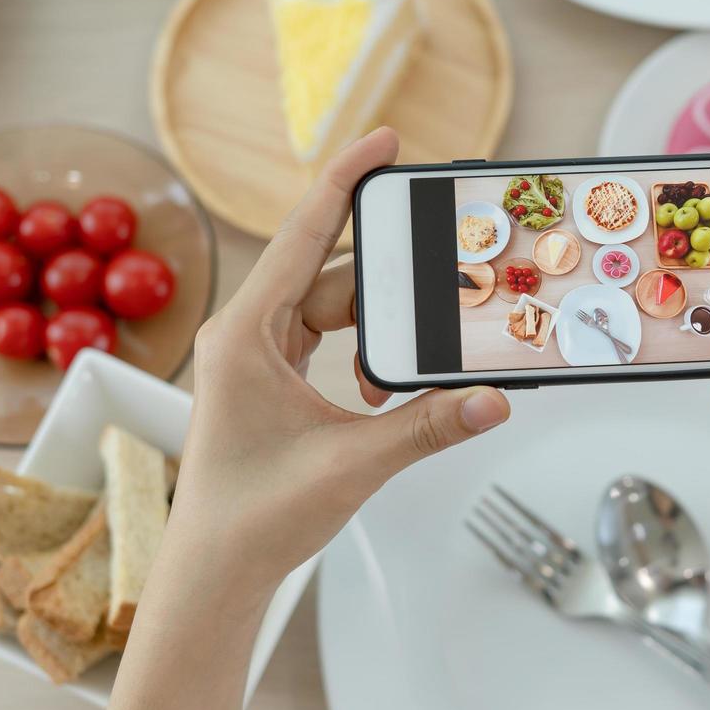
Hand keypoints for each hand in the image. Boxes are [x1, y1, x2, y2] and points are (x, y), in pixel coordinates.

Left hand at [167, 129, 510, 593]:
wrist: (217, 568)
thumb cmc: (255, 515)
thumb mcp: (353, 463)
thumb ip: (428, 427)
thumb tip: (492, 400)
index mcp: (247, 334)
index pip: (302, 234)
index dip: (347, 181)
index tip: (386, 141)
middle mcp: (248, 332)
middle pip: (332, 272)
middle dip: (390, 268)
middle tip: (445, 257)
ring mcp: (259, 354)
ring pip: (335, 307)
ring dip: (382, 322)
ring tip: (426, 338)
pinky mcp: (274, 378)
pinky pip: (330, 337)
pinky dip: (369, 348)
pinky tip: (393, 378)